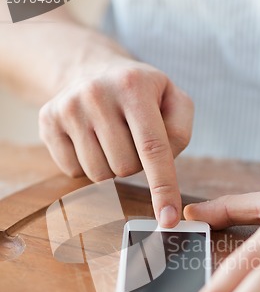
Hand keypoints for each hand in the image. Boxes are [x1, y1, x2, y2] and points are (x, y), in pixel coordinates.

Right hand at [39, 57, 192, 227]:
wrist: (92, 70)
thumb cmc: (140, 95)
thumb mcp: (172, 99)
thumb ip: (179, 132)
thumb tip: (165, 172)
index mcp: (134, 85)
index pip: (153, 148)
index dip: (163, 188)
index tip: (168, 221)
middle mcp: (97, 93)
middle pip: (125, 167)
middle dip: (135, 165)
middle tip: (131, 138)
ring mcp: (68, 107)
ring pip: (99, 175)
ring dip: (111, 167)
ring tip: (111, 138)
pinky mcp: (48, 121)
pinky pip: (73, 172)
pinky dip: (87, 166)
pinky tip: (89, 139)